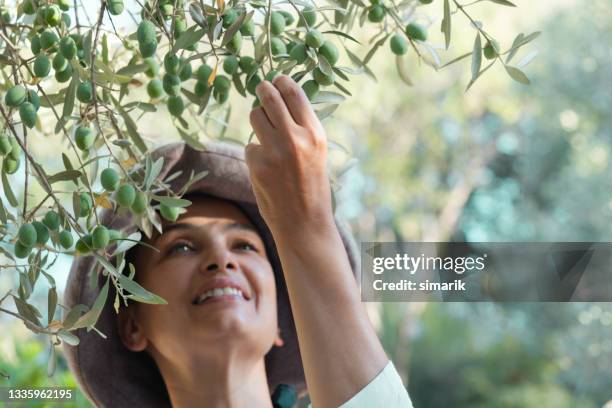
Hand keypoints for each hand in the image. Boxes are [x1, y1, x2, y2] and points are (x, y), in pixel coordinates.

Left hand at [245, 75, 332, 233]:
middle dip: (263, 89)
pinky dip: (255, 154)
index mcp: (315, 133)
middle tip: (261, 87)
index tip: (276, 80)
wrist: (304, 221)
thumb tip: (280, 98)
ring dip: (258, 121)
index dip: (282, 82)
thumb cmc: (312, 185)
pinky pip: (250, 146)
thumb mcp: (316, 151)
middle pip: (270, 98)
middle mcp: (295, 138)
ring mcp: (274, 150)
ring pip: (255, 116)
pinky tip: (266, 169)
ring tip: (267, 137)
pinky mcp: (256, 164)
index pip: (294, 93)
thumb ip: (302, 127)